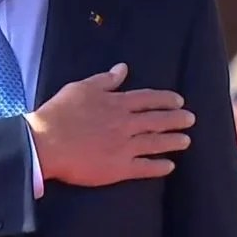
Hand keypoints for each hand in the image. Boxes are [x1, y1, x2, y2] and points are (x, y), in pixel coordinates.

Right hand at [24, 63, 193, 186]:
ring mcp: (124, 147)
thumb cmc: (60, 113)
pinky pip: (144, 167)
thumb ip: (105, 80)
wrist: (46, 143)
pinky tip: (170, 166)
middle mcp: (125, 124)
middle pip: (157, 120)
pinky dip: (158, 166)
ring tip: (186, 141)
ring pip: (155, 142)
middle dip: (176, 119)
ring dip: (173, 141)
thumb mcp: (81, 88)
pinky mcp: (118, 168)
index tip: (179, 100)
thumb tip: (123, 69)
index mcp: (117, 103)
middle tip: (191, 119)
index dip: (165, 99)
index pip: (148, 99)